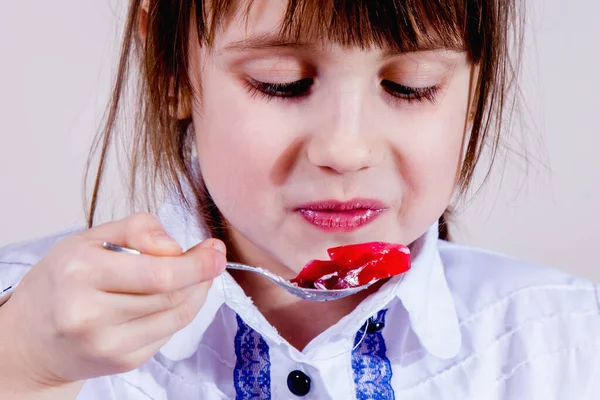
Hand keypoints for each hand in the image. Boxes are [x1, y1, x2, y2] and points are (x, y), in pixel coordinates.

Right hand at [0, 212, 225, 388]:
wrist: (32, 337)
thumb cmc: (64, 279)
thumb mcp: (89, 239)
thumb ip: (135, 229)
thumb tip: (175, 246)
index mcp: (81, 274)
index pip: (158, 273)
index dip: (196, 263)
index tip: (215, 248)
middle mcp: (90, 315)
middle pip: (171, 296)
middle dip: (202, 274)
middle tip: (215, 257)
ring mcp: (107, 344)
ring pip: (176, 315)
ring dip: (197, 291)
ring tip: (198, 273)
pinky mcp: (122, 362)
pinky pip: (168, 333)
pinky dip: (181, 311)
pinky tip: (176, 296)